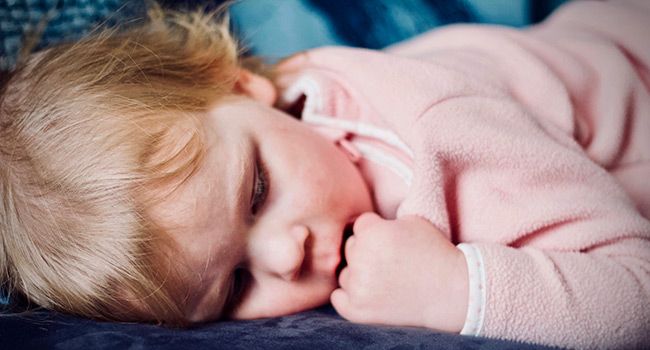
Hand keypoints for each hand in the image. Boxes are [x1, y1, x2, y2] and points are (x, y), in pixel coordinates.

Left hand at [331, 212, 468, 332]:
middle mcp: (361, 258)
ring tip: (387, 278)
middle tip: (391, 261)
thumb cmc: (434, 252)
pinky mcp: (358, 310)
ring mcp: (358, 286)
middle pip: (350, 248)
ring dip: (359, 275)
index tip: (393, 241)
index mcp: (372, 233)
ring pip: (345, 273)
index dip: (377, 231)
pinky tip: (368, 292)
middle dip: (367, 251)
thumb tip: (357, 223)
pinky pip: (338, 298)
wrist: (452, 291)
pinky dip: (349, 296)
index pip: (359, 226)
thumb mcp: (411, 221)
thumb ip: (381, 220)